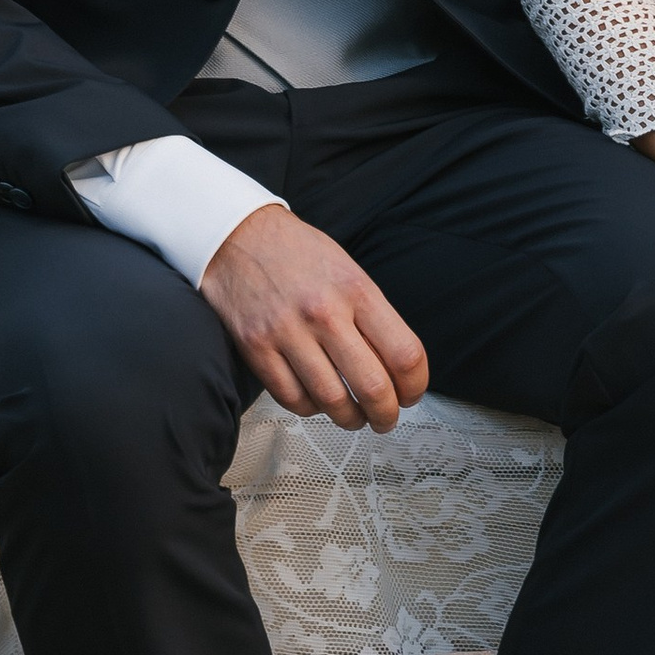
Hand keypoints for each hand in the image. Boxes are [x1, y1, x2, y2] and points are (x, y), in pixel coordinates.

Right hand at [200, 205, 429, 428]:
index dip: (415, 385)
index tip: (411, 394)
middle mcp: (324, 313)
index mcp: (356, 290)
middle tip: (387, 418)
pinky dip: (311, 409)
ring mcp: (288, 332)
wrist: (238, 235)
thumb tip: (395, 367)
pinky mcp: (256, 348)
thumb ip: (372, 315)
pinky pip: (292, 398)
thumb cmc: (298, 252)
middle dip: (387, 414)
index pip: (404, 353)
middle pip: (372, 386)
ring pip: (332, 400)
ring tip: (355, 417)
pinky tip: (318, 402)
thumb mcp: (349, 270)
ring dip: (350, 419)